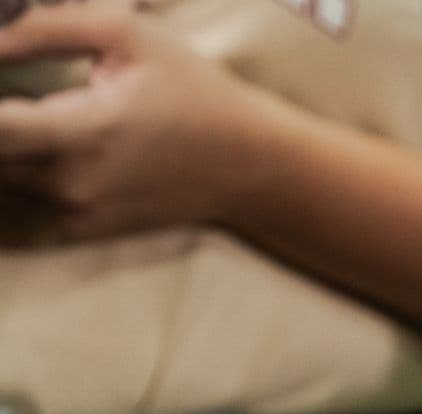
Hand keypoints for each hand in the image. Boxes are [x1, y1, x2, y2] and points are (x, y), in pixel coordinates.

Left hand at [0, 3, 281, 243]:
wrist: (251, 167)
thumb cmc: (195, 93)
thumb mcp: (129, 36)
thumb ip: (45, 30)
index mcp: (87, 131)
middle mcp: (75, 182)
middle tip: (16, 102)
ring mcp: (79, 213)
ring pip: (5, 176)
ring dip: (12, 146)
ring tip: (43, 119)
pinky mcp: (85, 229)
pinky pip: (32, 197)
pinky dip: (31, 171)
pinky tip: (66, 148)